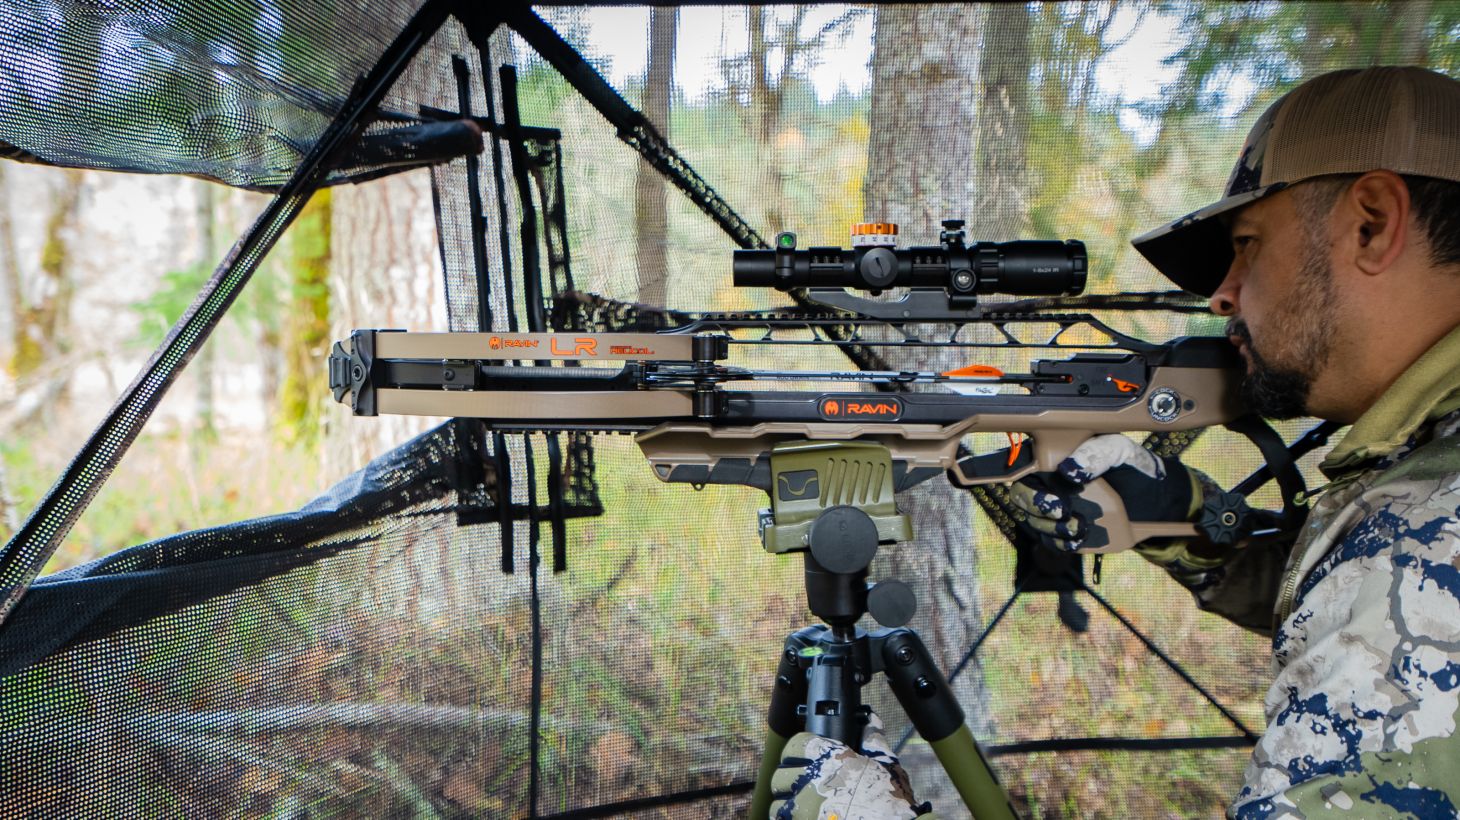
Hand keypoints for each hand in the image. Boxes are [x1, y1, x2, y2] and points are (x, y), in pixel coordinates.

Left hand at [769, 712, 932, 818]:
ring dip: (787, 806)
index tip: (800, 761)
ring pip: (778, 803)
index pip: (795, 745)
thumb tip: (871, 719)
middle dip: (789, 783)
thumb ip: (873, 740)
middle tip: (801, 789)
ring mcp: (804, 805)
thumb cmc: (890, 799)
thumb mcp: (886, 764)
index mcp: (830, 757)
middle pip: (781, 776)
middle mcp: (812, 778)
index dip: (796, 753)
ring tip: (802, 810)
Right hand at [1008, 434, 1198, 551]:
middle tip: (1062, 509)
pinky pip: (1051, 542)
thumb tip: (1069, 470)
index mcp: (1059, 458)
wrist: (1160, 505)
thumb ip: (1096, 452)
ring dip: (1051, 527)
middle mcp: (1052, 485)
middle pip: (1022, 496)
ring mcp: (1058, 511)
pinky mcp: (1067, 534)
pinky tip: (1079, 538)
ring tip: (1080, 525)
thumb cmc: (1136, 470)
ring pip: (1034, 521)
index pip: (1025, 465)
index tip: (1046, 485)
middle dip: (1036, 505)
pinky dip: (1061, 542)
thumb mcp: (1121, 451)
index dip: (1025, 476)